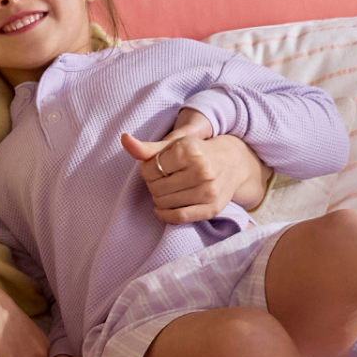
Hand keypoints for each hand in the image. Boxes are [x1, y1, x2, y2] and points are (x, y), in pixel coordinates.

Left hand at [120, 110, 270, 223]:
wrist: (232, 163)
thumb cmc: (197, 152)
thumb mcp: (174, 145)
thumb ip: (148, 147)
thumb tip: (124, 139)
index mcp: (189, 150)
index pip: (149, 169)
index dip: (147, 170)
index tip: (156, 167)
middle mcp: (201, 170)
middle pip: (156, 187)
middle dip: (153, 184)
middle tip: (162, 180)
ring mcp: (208, 191)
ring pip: (164, 203)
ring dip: (159, 199)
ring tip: (167, 190)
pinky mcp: (211, 208)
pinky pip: (179, 217)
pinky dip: (165, 215)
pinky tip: (163, 208)